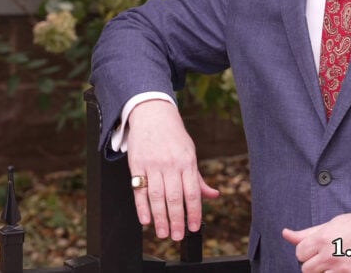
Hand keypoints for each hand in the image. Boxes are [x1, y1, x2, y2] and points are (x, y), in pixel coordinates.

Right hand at [127, 99, 219, 239]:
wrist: (152, 114)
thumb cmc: (174, 136)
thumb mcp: (190, 153)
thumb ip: (198, 178)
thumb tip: (213, 195)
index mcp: (187, 162)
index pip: (192, 192)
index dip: (194, 212)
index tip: (194, 227)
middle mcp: (170, 164)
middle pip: (174, 197)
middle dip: (176, 220)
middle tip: (178, 236)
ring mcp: (153, 165)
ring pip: (157, 196)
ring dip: (159, 218)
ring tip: (162, 233)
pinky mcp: (136, 165)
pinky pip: (139, 189)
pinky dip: (142, 207)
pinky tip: (146, 220)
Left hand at [282, 211, 350, 272]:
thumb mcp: (332, 224)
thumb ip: (307, 233)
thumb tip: (285, 233)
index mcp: (322, 238)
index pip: (300, 253)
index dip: (308, 251)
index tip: (319, 248)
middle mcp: (329, 255)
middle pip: (306, 268)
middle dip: (315, 263)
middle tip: (330, 255)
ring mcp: (340, 269)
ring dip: (325, 272)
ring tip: (338, 262)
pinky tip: (344, 269)